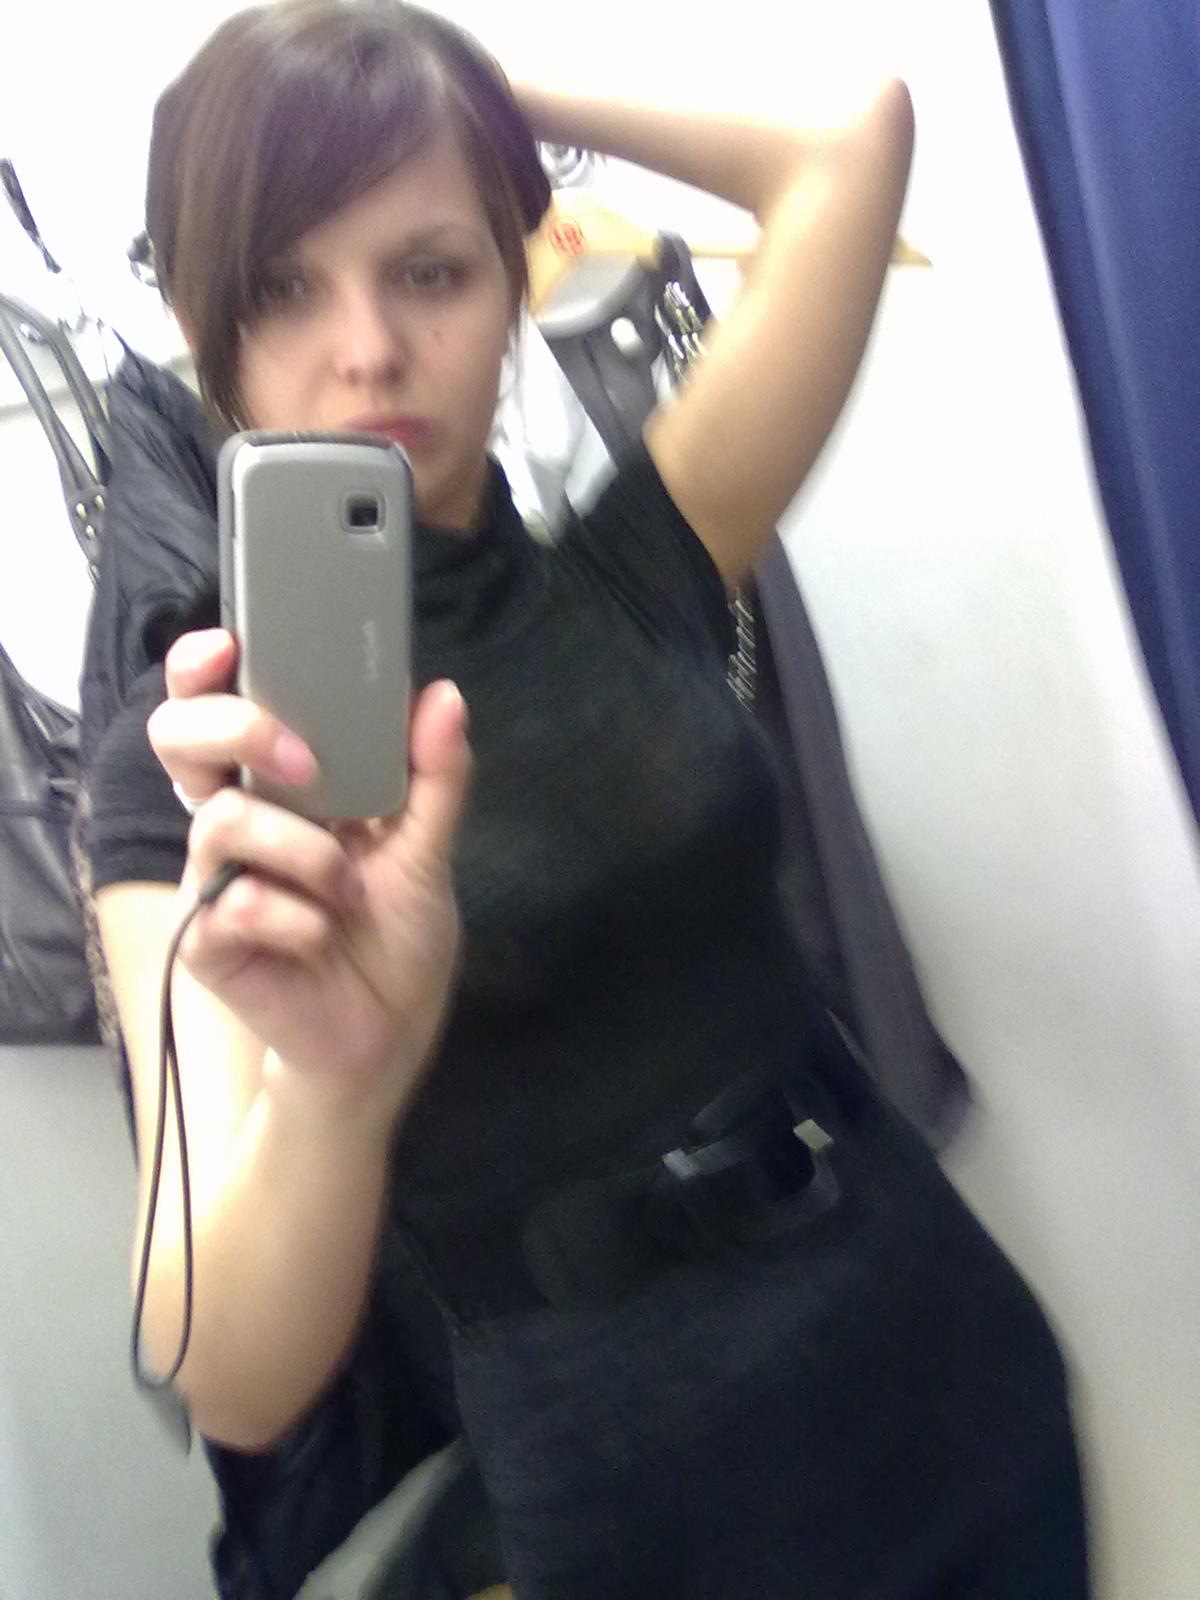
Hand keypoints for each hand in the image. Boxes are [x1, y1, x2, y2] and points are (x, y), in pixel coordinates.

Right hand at [148, 628, 470, 1127]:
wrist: (385, 1035)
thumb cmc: (395, 937)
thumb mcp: (429, 852)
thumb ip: (435, 778)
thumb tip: (443, 696)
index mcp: (282, 786)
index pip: (221, 707)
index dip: (202, 668)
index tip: (227, 645)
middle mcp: (238, 818)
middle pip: (182, 739)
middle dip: (236, 730)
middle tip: (304, 762)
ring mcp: (215, 877)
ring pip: (223, 822)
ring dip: (306, 854)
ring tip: (346, 894)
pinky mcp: (206, 938)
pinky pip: (236, 903)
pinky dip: (296, 920)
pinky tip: (320, 942)